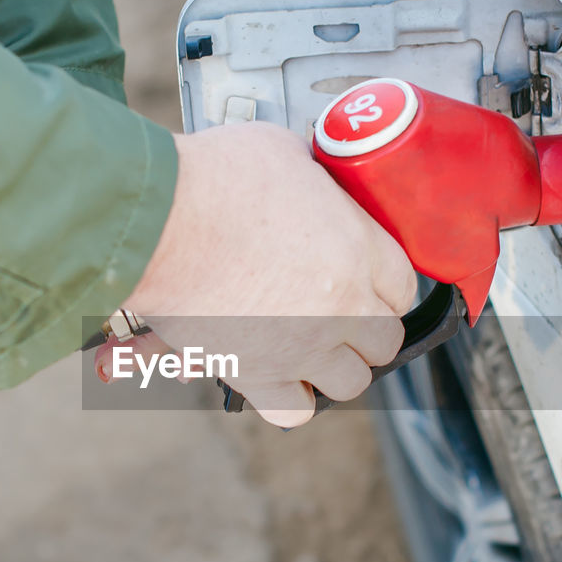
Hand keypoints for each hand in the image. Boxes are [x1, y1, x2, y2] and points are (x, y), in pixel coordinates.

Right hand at [96, 121, 415, 426]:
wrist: (158, 222)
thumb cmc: (213, 179)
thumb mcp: (280, 150)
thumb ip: (309, 177)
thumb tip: (306, 175)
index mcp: (359, 249)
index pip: (403, 286)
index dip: (385, 286)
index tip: (369, 286)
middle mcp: (342, 305)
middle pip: (386, 340)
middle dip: (367, 330)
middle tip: (341, 316)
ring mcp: (305, 346)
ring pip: (352, 382)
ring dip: (334, 366)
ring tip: (310, 347)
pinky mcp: (260, 376)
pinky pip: (296, 411)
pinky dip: (290, 398)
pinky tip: (276, 375)